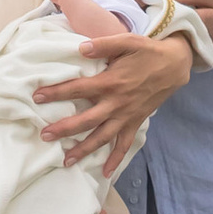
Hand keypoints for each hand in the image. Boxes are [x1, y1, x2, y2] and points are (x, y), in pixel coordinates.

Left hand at [33, 23, 194, 169]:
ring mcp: (126, 116)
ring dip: (84, 150)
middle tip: (44, 136)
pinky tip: (106, 171)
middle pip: (86, 120)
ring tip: (65, 161)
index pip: (78, 89)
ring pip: (102, 137)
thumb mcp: (127, 41)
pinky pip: (124, 144)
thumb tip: (80, 48)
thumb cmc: (147, 52)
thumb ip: (103, 45)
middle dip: (64, 129)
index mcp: (111, 82)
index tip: (37, 97)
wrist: (174, 65)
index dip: (57, 93)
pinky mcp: (135, 122)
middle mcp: (117, 103)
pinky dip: (116, 159)